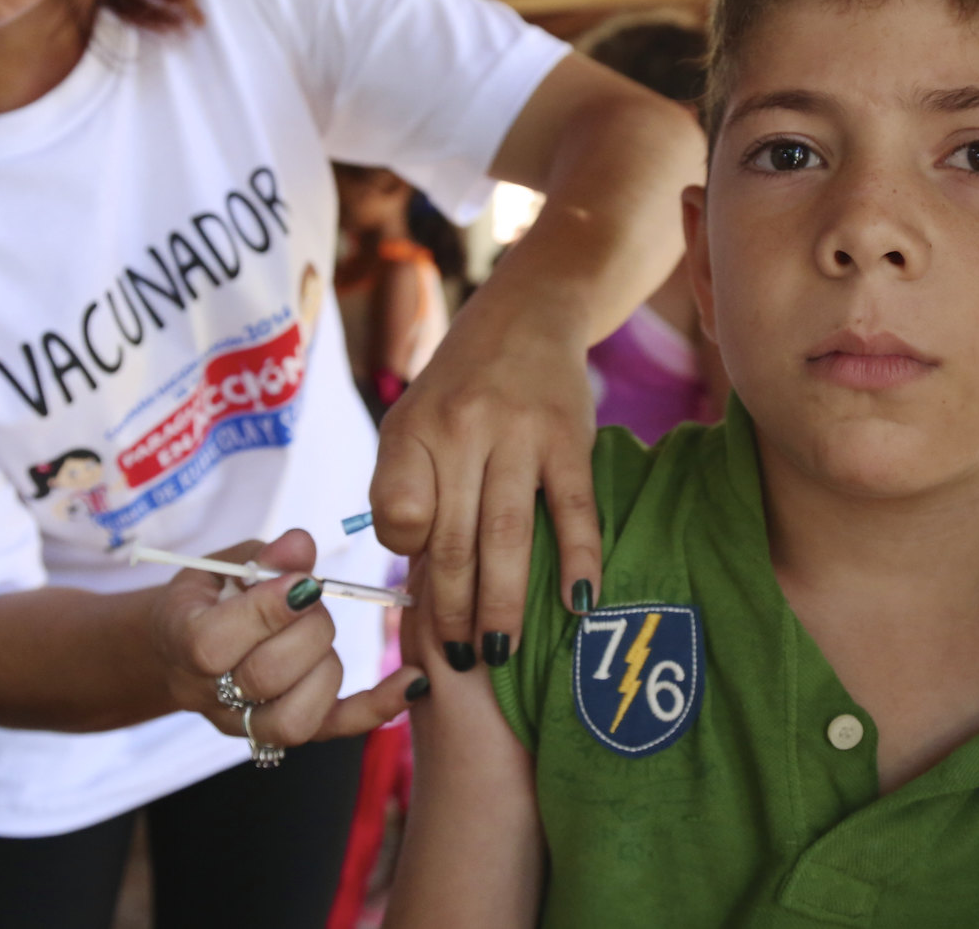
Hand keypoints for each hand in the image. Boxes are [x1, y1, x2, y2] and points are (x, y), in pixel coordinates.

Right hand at [150, 529, 422, 748]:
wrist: (187, 646)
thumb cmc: (213, 594)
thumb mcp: (226, 562)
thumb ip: (264, 556)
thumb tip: (302, 545)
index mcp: (182, 641)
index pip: (215, 644)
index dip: (266, 611)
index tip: (303, 583)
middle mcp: (210, 694)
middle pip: (266, 678)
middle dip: (307, 631)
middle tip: (312, 600)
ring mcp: (246, 724)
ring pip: (295, 719)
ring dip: (325, 668)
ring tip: (320, 635)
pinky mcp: (284, 735)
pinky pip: (334, 730)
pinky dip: (377, 707)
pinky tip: (413, 680)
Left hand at [369, 294, 598, 671]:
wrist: (524, 318)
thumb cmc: (459, 390)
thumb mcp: (412, 423)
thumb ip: (406, 489)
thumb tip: (415, 571)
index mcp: (413, 430)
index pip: (399, 515)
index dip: (407, 562)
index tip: (418, 600)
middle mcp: (461, 429)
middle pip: (453, 539)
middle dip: (453, 610)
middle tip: (459, 661)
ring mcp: (519, 433)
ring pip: (506, 535)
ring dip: (503, 602)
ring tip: (498, 651)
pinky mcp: (569, 439)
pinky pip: (573, 510)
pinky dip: (578, 561)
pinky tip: (577, 605)